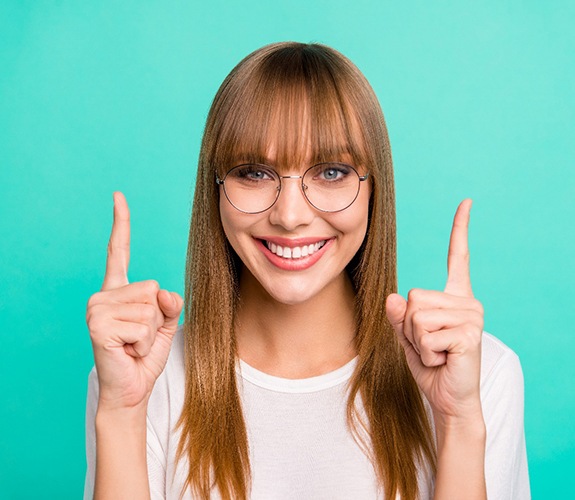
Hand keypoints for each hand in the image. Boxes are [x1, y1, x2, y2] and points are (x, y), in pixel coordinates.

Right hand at [86, 192, 182, 410]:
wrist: (131, 390)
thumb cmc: (145, 355)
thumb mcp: (166, 324)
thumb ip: (169, 303)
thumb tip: (162, 292)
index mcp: (118, 290)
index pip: (118, 251)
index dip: (121, 224)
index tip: (118, 195)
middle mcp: (103, 295)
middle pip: (153, 287)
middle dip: (158, 317)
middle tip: (140, 337)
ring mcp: (97, 309)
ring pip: (150, 308)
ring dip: (151, 333)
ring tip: (134, 345)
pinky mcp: (98, 325)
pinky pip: (143, 325)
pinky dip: (145, 343)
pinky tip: (128, 351)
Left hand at [386, 199, 483, 423]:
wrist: (448, 398)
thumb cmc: (430, 366)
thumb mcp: (407, 336)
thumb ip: (399, 316)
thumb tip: (393, 297)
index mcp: (454, 297)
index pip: (457, 257)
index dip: (459, 229)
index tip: (466, 202)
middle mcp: (467, 302)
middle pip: (413, 296)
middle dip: (409, 326)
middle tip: (429, 346)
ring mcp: (471, 316)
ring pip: (416, 316)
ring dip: (416, 341)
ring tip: (435, 353)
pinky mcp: (469, 333)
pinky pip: (424, 335)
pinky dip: (424, 353)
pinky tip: (442, 360)